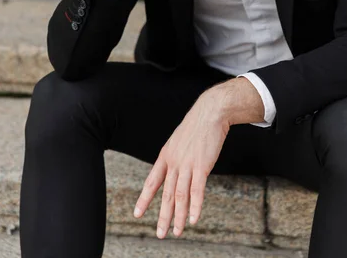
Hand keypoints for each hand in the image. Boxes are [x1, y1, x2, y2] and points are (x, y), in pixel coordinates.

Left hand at [133, 89, 228, 238]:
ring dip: (179, 216)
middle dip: (163, 216)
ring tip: (177, 232)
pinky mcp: (202, 165)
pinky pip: (197, 190)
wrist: (209, 112)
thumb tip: (177, 171)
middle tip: (160, 233)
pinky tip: (193, 219)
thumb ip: (176, 157)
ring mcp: (187, 164)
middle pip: (167, 194)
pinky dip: (195, 206)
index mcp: (166, 156)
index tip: (137, 213)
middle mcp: (174, 162)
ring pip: (180, 196)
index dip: (144, 199)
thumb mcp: (179, 141)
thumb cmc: (196, 127)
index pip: (152, 181)